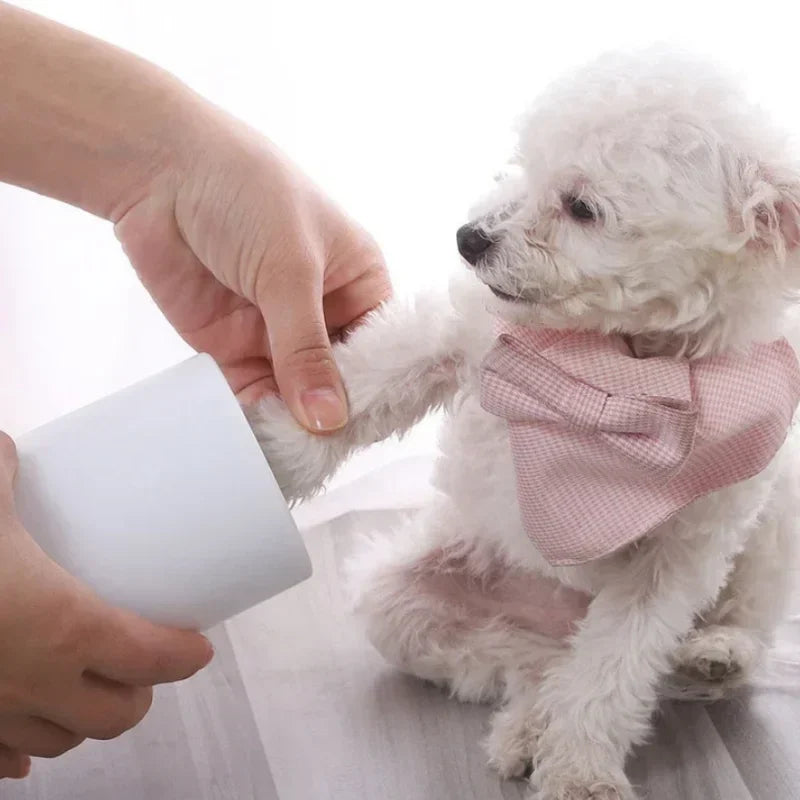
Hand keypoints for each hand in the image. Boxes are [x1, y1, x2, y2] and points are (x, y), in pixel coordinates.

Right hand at [0, 433, 212, 778]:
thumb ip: (4, 472)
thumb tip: (8, 447)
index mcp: (66, 628)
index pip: (150, 659)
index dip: (183, 656)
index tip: (198, 647)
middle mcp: (35, 684)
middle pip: (115, 716)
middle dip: (139, 693)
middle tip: (142, 664)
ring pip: (58, 742)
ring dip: (83, 719)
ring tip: (90, 688)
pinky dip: (19, 748)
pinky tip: (22, 733)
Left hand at [115, 116, 389, 431]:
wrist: (158, 170)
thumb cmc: (247, 193)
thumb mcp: (290, 269)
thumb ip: (306, 348)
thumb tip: (328, 420)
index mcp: (358, 283)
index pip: (382, 349)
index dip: (381, 389)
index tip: (374, 432)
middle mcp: (323, 313)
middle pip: (341, 379)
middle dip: (337, 415)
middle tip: (331, 457)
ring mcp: (277, 334)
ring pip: (297, 394)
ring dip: (295, 425)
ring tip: (298, 462)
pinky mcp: (233, 348)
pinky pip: (252, 395)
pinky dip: (256, 421)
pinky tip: (262, 447)